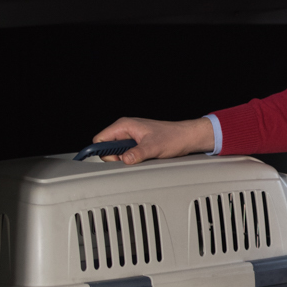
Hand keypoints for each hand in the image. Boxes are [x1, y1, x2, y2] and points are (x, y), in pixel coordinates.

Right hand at [92, 116, 213, 163]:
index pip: (100, 139)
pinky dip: (131, 159)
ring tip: (140, 158)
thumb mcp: (154, 147)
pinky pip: (126, 154)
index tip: (114, 160)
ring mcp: (130, 137)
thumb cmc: (173, 136)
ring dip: (125, 159)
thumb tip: (125, 160)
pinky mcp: (136, 144)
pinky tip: (142, 159)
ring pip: (117, 152)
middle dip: (115, 158)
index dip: (104, 152)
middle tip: (131, 160)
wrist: (186, 138)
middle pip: (106, 148)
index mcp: (124, 125)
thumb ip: (137, 153)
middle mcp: (125, 130)